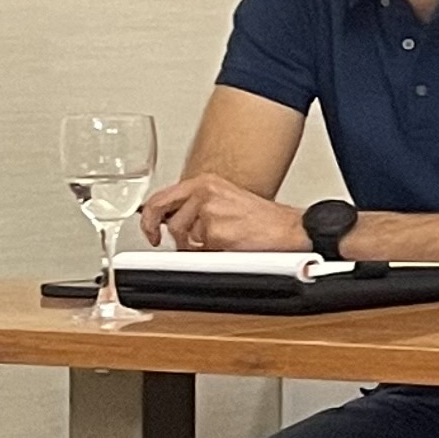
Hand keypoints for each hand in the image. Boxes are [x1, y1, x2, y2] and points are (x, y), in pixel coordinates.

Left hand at [137, 176, 302, 252]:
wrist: (290, 229)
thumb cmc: (263, 220)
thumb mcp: (224, 201)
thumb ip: (195, 206)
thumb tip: (168, 222)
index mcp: (205, 182)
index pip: (161, 198)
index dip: (148, 219)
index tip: (151, 232)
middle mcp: (205, 192)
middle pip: (166, 219)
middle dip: (170, 236)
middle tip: (173, 244)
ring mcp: (210, 211)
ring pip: (181, 238)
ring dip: (195, 248)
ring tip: (218, 244)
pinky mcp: (216, 231)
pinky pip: (199, 251)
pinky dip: (210, 255)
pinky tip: (228, 248)